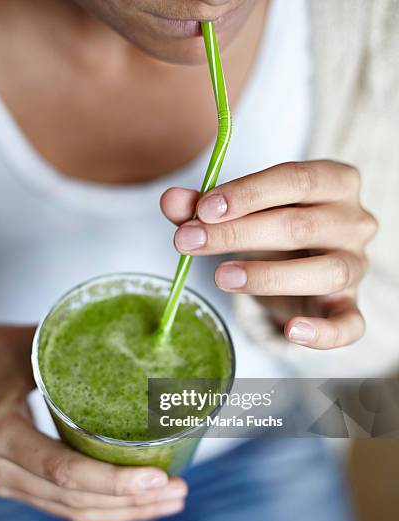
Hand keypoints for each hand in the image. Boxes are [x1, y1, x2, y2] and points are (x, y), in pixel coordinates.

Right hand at [0, 327, 186, 520]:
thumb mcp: (20, 347)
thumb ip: (66, 347)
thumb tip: (121, 339)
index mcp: (3, 431)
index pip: (64, 470)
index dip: (114, 481)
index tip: (158, 479)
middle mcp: (1, 467)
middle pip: (75, 500)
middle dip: (132, 503)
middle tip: (177, 492)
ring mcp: (5, 481)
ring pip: (69, 510)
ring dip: (122, 512)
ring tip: (166, 501)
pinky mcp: (14, 483)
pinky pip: (59, 505)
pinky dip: (99, 507)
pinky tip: (129, 502)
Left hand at [161, 161, 377, 349]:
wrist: (298, 269)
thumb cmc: (273, 231)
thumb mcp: (242, 213)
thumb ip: (207, 206)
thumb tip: (170, 200)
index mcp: (334, 182)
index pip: (296, 179)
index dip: (248, 193)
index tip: (203, 209)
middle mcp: (354, 222)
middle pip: (301, 226)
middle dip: (239, 234)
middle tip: (189, 242)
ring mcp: (356, 266)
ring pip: (325, 272)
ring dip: (268, 275)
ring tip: (222, 277)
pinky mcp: (350, 307)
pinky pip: (349, 325)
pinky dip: (323, 333)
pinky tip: (291, 331)